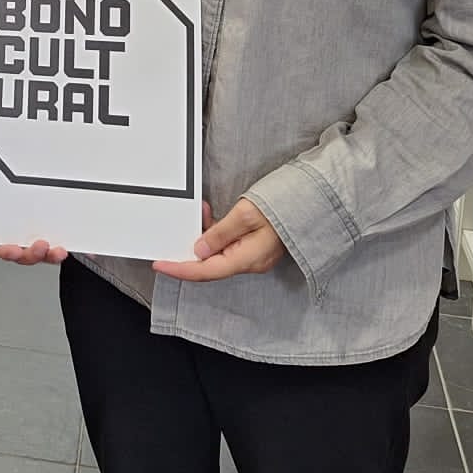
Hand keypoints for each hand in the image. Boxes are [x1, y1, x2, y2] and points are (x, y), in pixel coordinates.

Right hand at [0, 160, 68, 263]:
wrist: (23, 150)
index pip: (0, 244)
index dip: (6, 251)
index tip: (13, 249)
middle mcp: (19, 230)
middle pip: (24, 253)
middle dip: (32, 256)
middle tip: (41, 246)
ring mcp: (38, 228)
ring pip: (44, 251)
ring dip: (51, 256)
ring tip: (59, 250)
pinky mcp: (56, 223)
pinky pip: (62, 238)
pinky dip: (71, 245)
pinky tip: (78, 245)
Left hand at [150, 197, 285, 281]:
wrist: (311, 201)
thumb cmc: (283, 206)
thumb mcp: (245, 215)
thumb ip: (220, 234)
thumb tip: (199, 250)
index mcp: (247, 259)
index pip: (205, 271)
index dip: (180, 269)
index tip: (160, 265)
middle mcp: (250, 262)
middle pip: (210, 265)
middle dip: (191, 249)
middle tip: (177, 231)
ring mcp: (254, 256)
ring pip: (218, 254)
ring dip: (205, 236)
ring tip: (202, 212)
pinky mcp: (255, 247)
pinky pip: (228, 246)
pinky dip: (216, 233)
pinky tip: (213, 217)